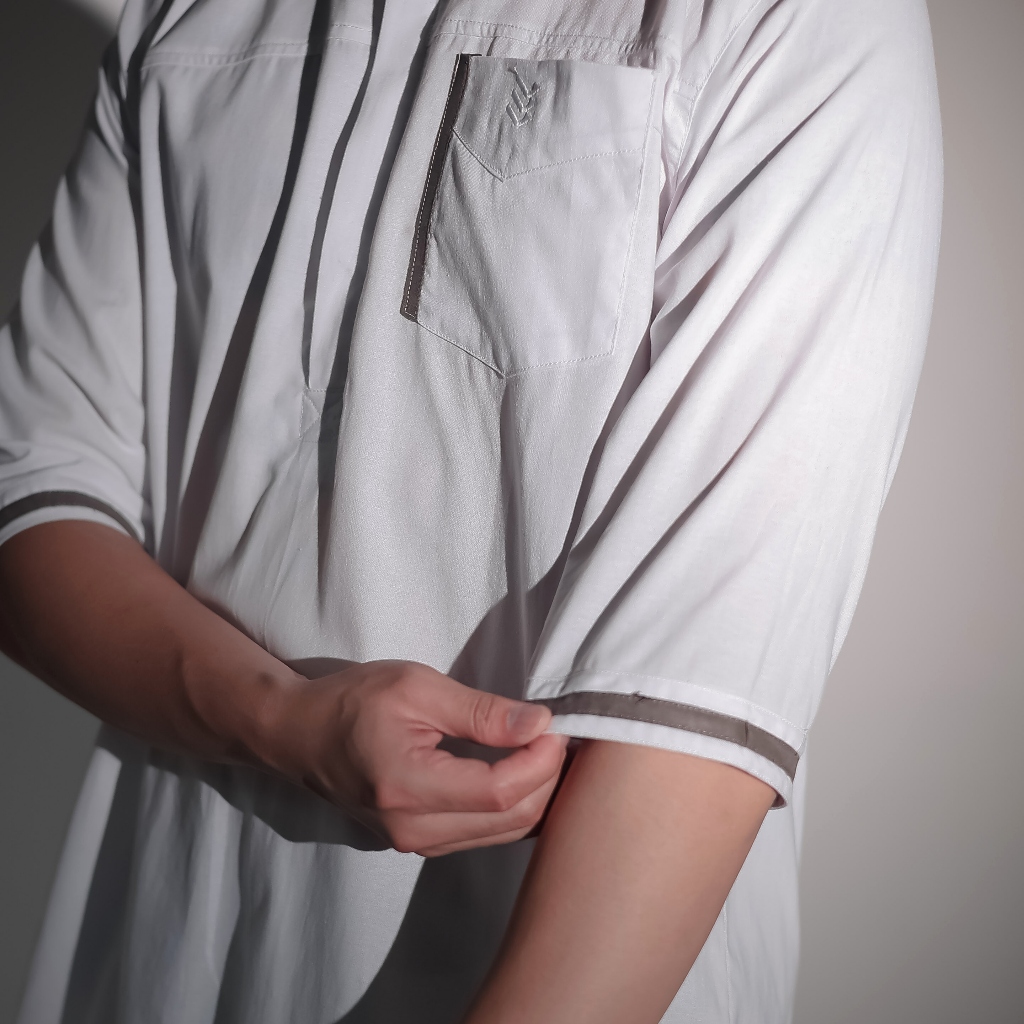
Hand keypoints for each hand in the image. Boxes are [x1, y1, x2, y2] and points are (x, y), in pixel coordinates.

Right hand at [255, 660, 567, 855]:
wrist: (300, 734)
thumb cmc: (352, 701)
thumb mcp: (416, 687)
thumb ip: (480, 711)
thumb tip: (539, 725)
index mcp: (408, 787)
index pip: (499, 792)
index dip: (540, 762)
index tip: (557, 727)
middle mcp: (413, 829)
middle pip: (509, 820)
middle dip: (546, 779)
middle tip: (560, 736)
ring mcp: (415, 842)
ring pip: (502, 834)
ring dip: (535, 795)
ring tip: (546, 751)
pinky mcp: (419, 841)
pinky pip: (483, 834)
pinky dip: (512, 807)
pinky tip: (522, 773)